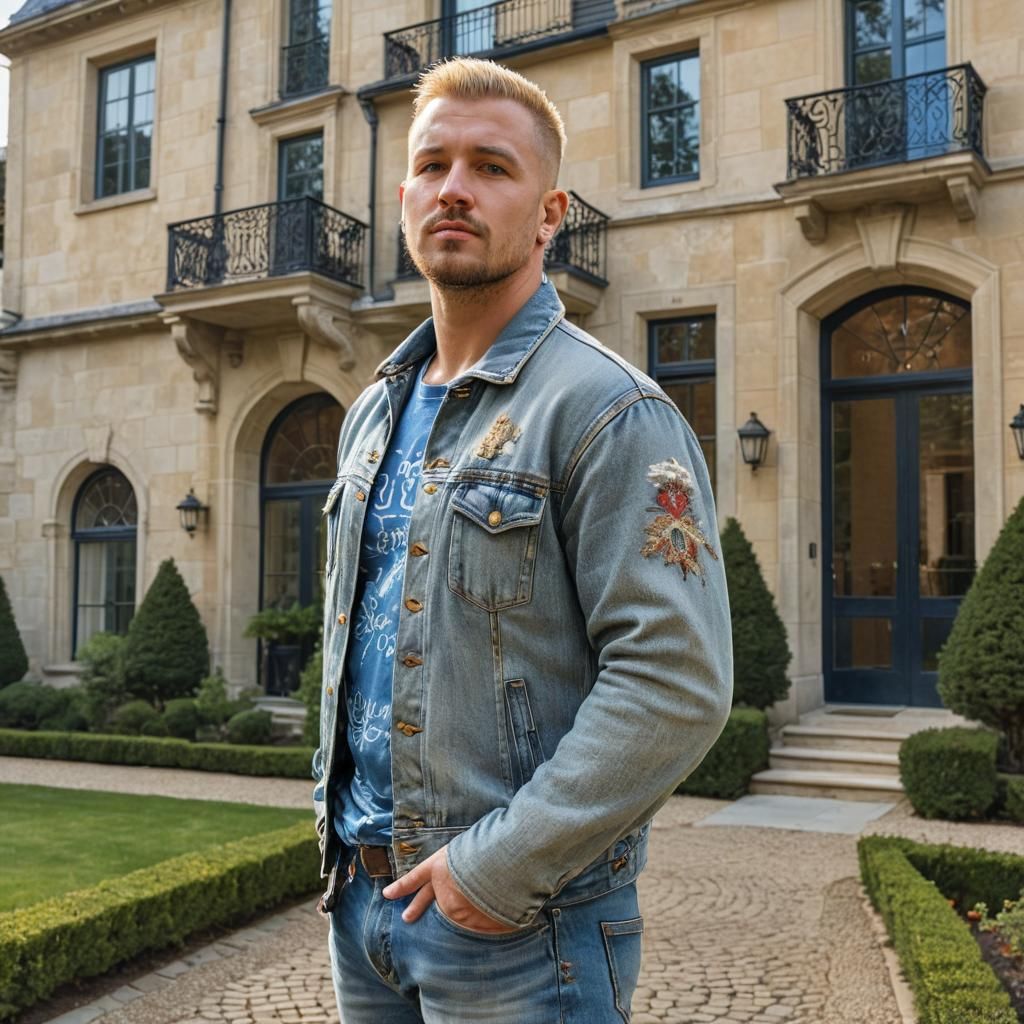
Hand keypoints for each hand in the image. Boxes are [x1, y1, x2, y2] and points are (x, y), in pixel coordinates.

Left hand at [382, 845, 519, 932]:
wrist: (505, 866)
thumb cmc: (489, 846)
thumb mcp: (467, 845)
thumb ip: (460, 861)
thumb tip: (464, 875)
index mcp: (439, 868)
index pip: (415, 878)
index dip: (401, 886)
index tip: (387, 894)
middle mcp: (443, 892)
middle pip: (428, 902)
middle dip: (416, 908)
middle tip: (406, 917)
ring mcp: (458, 911)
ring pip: (458, 915)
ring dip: (469, 910)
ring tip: (486, 897)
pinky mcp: (474, 924)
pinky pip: (480, 925)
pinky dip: (487, 921)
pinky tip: (499, 911)